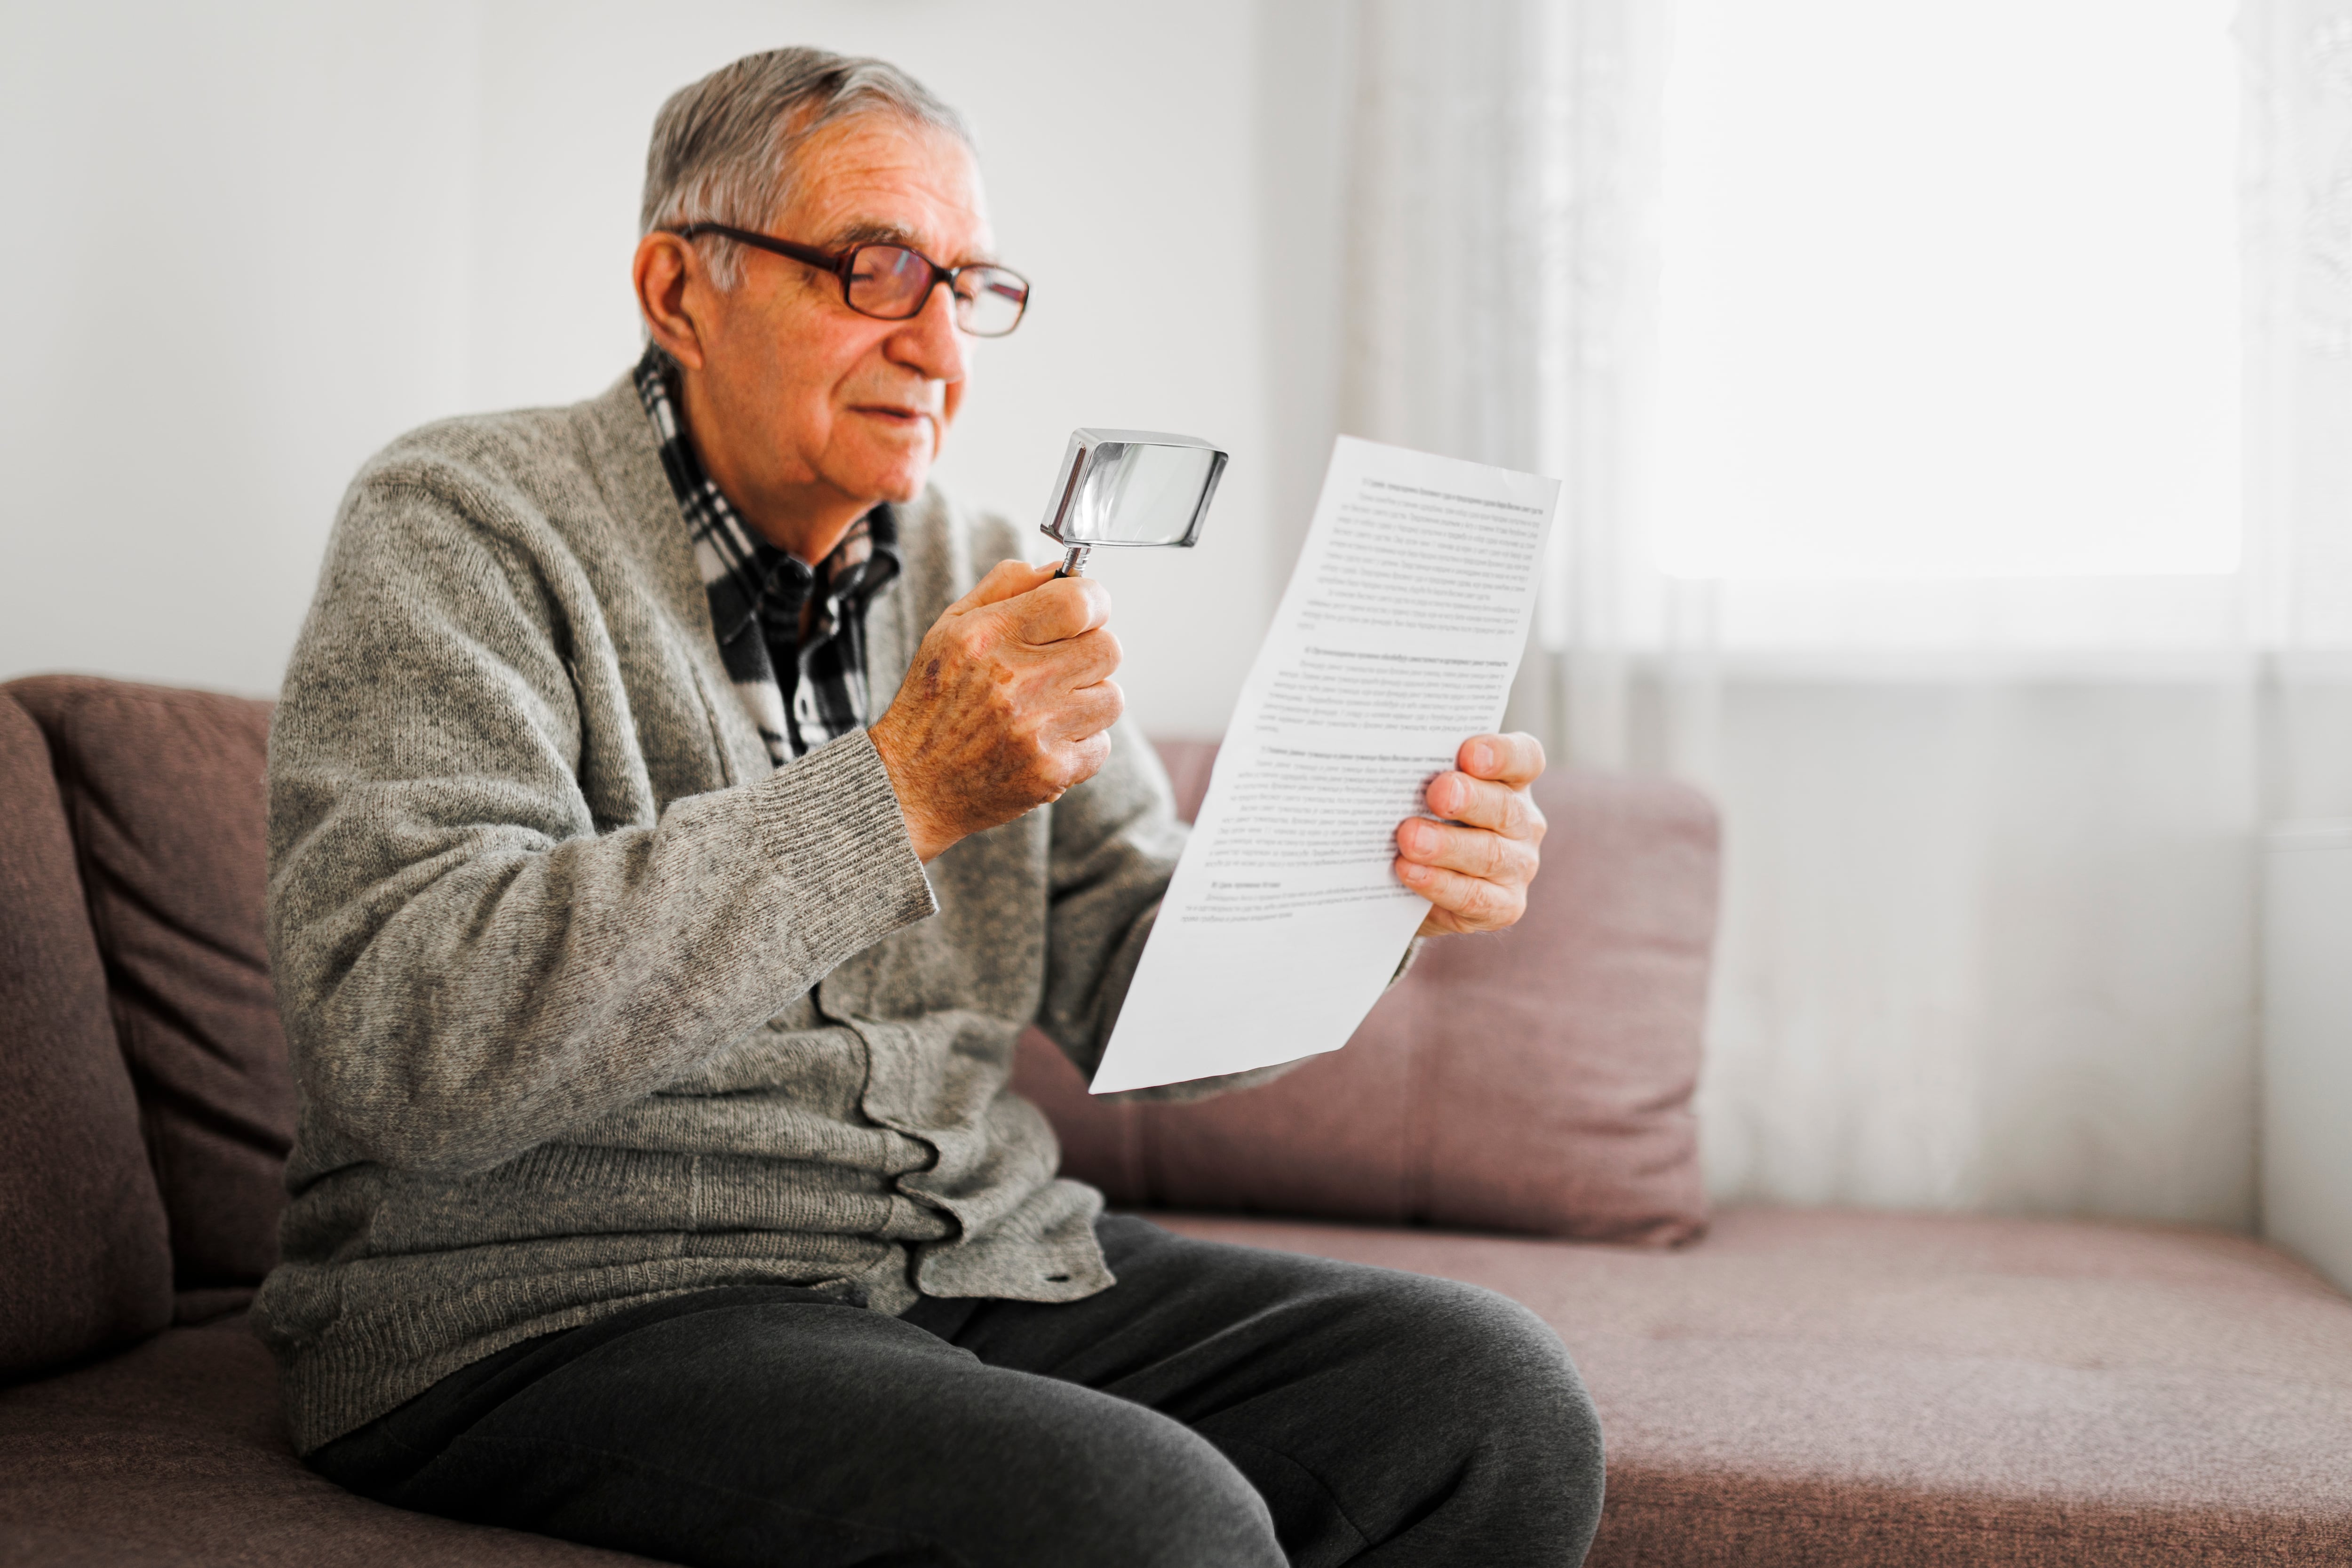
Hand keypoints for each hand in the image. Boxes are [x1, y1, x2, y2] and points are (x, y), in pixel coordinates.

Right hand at [869, 559, 1122, 861]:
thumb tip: (1059, 570)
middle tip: (1064, 664)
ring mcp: (1035, 729)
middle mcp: (1014, 681)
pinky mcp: (1049, 771)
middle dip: (1092, 651)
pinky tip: (1046, 741)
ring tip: (1051, 706)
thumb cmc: (933, 702)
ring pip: (1111, 696)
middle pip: (1108, 647)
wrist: (911, 785)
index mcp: (988, 636)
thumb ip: (1005, 587)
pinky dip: (1081, 743)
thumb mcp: (950, 628)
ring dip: (1089, 699)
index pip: (1078, 602)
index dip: (1095, 601)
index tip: (1087, 612)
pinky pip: (1102, 744)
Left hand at [1396, 733, 1546, 936]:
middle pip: (1504, 806)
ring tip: (1409, 839)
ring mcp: (1518, 866)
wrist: (1417, 890)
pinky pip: (1475, 897)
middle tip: (1437, 793)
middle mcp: (1522, 822)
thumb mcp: (1425, 794)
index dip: (1502, 754)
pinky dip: (1440, 884)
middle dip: (1469, 799)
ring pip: (1489, 854)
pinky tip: (1410, 873)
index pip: (1524, 758)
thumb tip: (1386, 762)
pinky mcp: (1504, 906)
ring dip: (1447, 846)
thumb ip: (1422, 776)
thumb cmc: (1424, 822)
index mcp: (1510, 782)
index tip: (1469, 753)